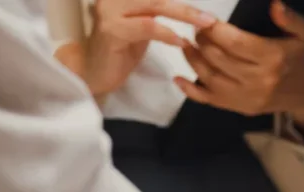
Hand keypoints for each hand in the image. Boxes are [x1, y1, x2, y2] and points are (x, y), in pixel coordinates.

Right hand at [63, 0, 215, 96]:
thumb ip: (155, 13)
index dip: (180, 2)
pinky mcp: (112, 30)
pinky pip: (147, 27)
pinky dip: (167, 34)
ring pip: (154, 6)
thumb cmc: (120, 51)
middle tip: (210, 18)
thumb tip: (182, 7)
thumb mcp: (141, 26)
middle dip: (187, 8)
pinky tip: (181, 42)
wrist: (93, 72)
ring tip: (204, 26)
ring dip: (183, 16)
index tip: (203, 11)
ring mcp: (110, 11)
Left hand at [175, 1, 303, 129]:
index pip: (234, 42)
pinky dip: (192, 91)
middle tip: (195, 30)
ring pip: (211, 77)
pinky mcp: (243, 108)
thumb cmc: (302, 57)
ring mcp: (249, 97)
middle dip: (201, 41)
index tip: (204, 19)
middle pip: (218, 58)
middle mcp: (259, 80)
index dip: (213, 29)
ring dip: (193, 60)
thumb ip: (289, 19)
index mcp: (273, 58)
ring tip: (187, 45)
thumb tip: (275, 5)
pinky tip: (180, 78)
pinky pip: (212, 100)